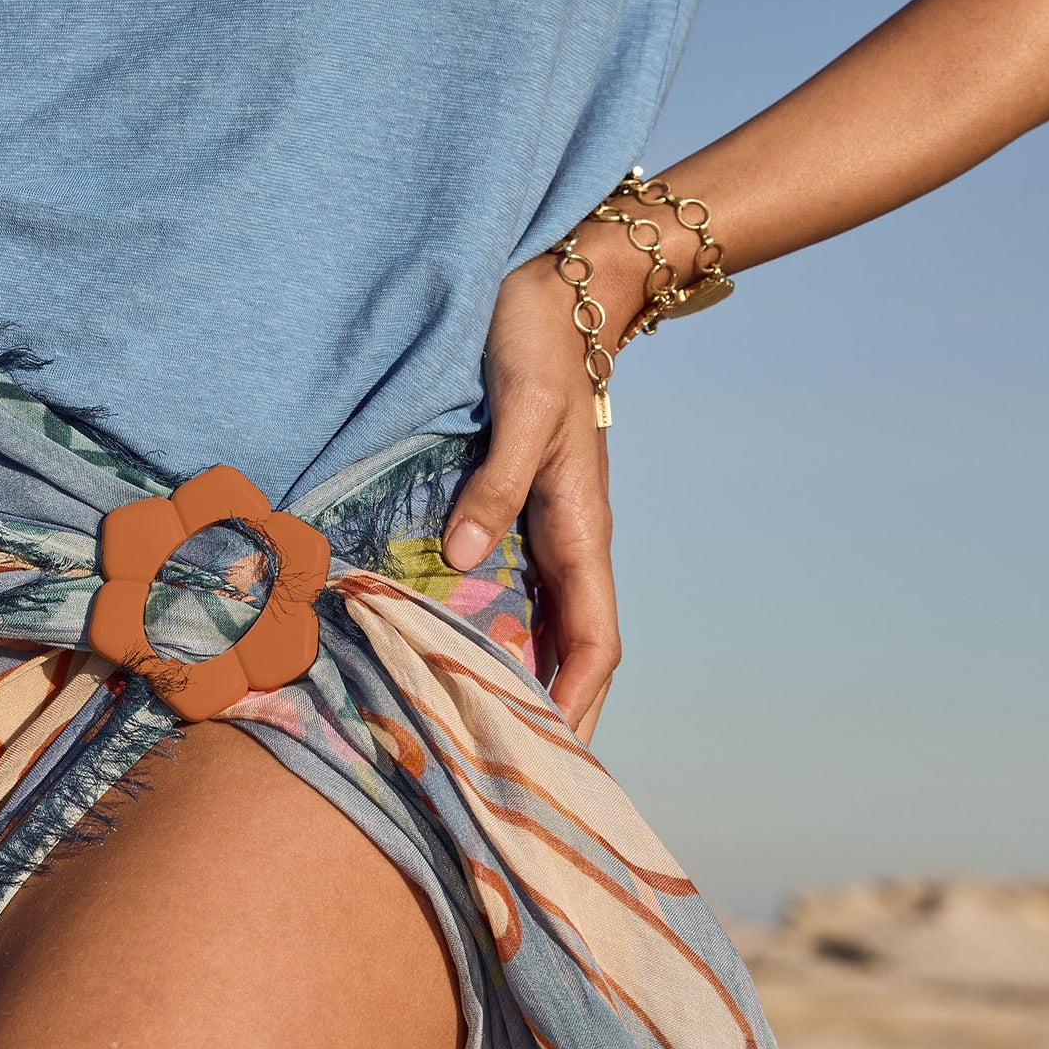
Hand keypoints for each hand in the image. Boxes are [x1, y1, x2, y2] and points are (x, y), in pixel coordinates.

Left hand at [444, 254, 632, 740]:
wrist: (559, 284)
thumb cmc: (541, 341)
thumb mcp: (521, 411)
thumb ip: (495, 487)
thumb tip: (465, 562)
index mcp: (581, 527)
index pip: (596, 642)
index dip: (578, 702)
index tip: (551, 757)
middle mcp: (567, 538)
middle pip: (570, 648)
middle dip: (547, 706)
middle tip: (502, 764)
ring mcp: (543, 523)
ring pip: (540, 621)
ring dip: (517, 671)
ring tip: (471, 724)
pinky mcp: (516, 501)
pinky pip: (511, 585)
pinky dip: (493, 624)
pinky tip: (452, 644)